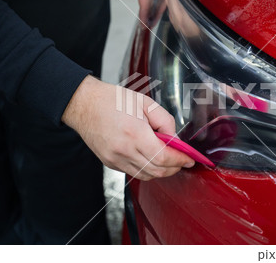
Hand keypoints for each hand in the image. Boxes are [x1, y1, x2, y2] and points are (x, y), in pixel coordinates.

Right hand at [62, 76, 194, 180]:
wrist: (84, 104)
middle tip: (183, 160)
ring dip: (161, 171)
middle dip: (174, 168)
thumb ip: (165, 122)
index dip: (181, 160)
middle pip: (157, 171)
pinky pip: (134, 172)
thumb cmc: (113, 100)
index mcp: (135, 134)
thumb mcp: (146, 103)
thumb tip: (175, 140)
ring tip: (169, 160)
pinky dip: (147, 169)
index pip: (164, 157)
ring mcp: (115, 159)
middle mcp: (124, 150)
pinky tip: (151, 158)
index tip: (191, 159)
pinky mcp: (110, 163)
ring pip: (146, 175)